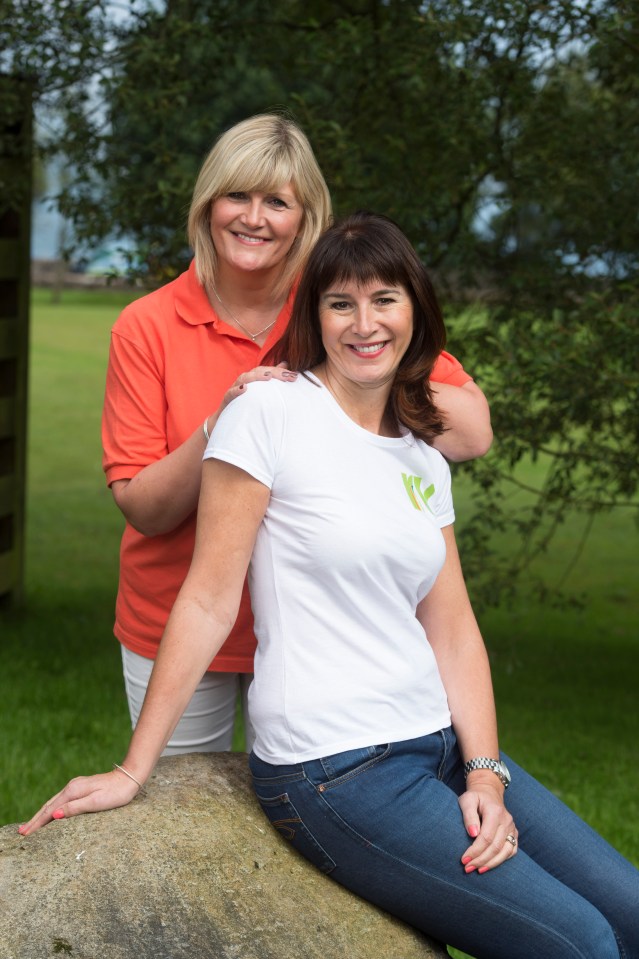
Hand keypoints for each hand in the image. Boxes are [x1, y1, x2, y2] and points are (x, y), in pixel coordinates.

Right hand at [17, 769, 139, 835]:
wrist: (129, 778)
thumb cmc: (116, 793)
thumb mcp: (96, 802)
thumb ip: (75, 808)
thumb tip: (55, 815)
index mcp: (73, 791)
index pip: (50, 810)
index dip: (37, 823)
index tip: (26, 834)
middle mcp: (71, 787)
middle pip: (48, 806)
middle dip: (35, 820)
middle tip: (22, 832)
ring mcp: (76, 787)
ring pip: (54, 803)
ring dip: (41, 815)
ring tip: (31, 826)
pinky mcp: (81, 789)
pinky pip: (61, 801)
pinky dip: (51, 810)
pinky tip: (50, 815)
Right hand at [218, 363, 297, 411]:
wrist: (227, 419)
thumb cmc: (246, 404)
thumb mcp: (261, 392)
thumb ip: (272, 378)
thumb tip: (286, 364)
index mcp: (253, 379)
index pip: (267, 371)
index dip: (280, 372)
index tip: (294, 376)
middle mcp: (244, 381)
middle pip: (258, 372)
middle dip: (273, 372)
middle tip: (287, 375)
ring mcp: (234, 389)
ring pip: (244, 378)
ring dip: (256, 377)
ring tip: (268, 377)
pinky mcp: (227, 399)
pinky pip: (230, 393)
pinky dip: (237, 390)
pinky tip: (244, 389)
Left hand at [458, 778, 517, 873]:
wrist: (488, 792)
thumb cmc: (475, 797)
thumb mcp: (467, 800)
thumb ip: (469, 815)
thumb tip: (473, 834)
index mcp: (495, 812)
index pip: (486, 837)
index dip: (475, 851)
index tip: (464, 859)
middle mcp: (507, 821)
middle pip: (496, 847)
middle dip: (481, 860)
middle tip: (467, 868)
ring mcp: (512, 828)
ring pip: (506, 852)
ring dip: (491, 864)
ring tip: (477, 870)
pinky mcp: (514, 833)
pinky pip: (511, 851)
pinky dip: (501, 860)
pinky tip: (489, 865)